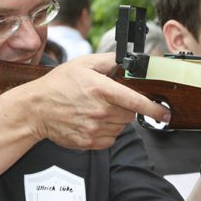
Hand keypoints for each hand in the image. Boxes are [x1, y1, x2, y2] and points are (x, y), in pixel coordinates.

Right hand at [27, 53, 169, 149]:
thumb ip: (109, 60)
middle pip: (130, 115)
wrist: (36, 109)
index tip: (164, 112)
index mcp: (101, 90)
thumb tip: (128, 58)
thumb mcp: (83, 64)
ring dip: (116, 120)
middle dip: (126, 108)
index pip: (136, 102)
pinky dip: (107, 131)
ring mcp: (94, 129)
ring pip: (121, 127)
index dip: (154, 108)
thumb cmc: (58, 85)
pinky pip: (110, 138)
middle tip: (110, 100)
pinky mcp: (89, 142)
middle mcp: (100, 111)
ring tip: (97, 110)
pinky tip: (93, 121)